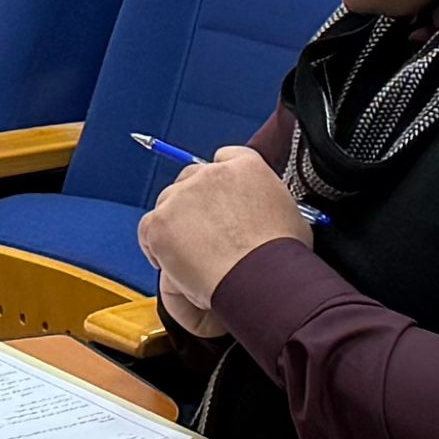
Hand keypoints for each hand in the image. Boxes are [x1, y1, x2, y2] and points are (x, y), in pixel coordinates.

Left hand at [135, 143, 306, 330]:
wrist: (261, 279)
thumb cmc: (281, 256)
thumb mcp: (289, 213)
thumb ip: (266, 200)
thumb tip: (260, 210)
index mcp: (246, 165)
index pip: (224, 159)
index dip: (219, 184)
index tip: (220, 203)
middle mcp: (211, 173)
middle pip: (190, 179)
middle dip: (194, 205)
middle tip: (206, 235)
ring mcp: (183, 195)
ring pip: (168, 203)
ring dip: (176, 225)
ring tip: (194, 257)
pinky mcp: (161, 222)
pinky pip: (149, 229)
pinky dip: (156, 246)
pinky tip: (174, 263)